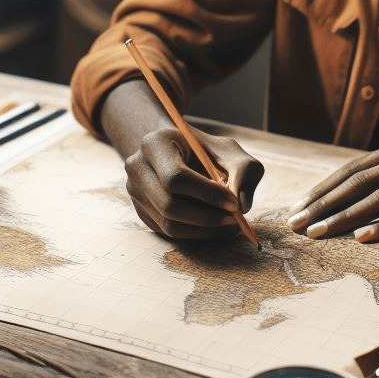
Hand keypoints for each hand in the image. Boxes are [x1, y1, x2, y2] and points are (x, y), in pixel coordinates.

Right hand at [125, 124, 264, 240]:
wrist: (179, 153)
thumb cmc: (206, 151)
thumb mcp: (229, 151)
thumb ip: (243, 171)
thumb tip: (242, 204)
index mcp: (154, 144)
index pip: (176, 177)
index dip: (207, 194)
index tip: (235, 203)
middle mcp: (137, 168)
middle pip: (169, 205)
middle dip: (207, 216)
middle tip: (236, 219)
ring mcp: (135, 192)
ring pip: (169, 224)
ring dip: (204, 229)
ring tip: (231, 224)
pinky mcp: (142, 212)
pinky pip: (169, 232)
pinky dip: (197, 234)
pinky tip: (217, 226)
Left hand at [286, 133, 378, 241]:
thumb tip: (369, 184)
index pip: (355, 168)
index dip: (325, 188)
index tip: (301, 206)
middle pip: (358, 183)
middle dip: (323, 204)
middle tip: (297, 223)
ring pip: (378, 199)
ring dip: (343, 218)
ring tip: (318, 234)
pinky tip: (363, 238)